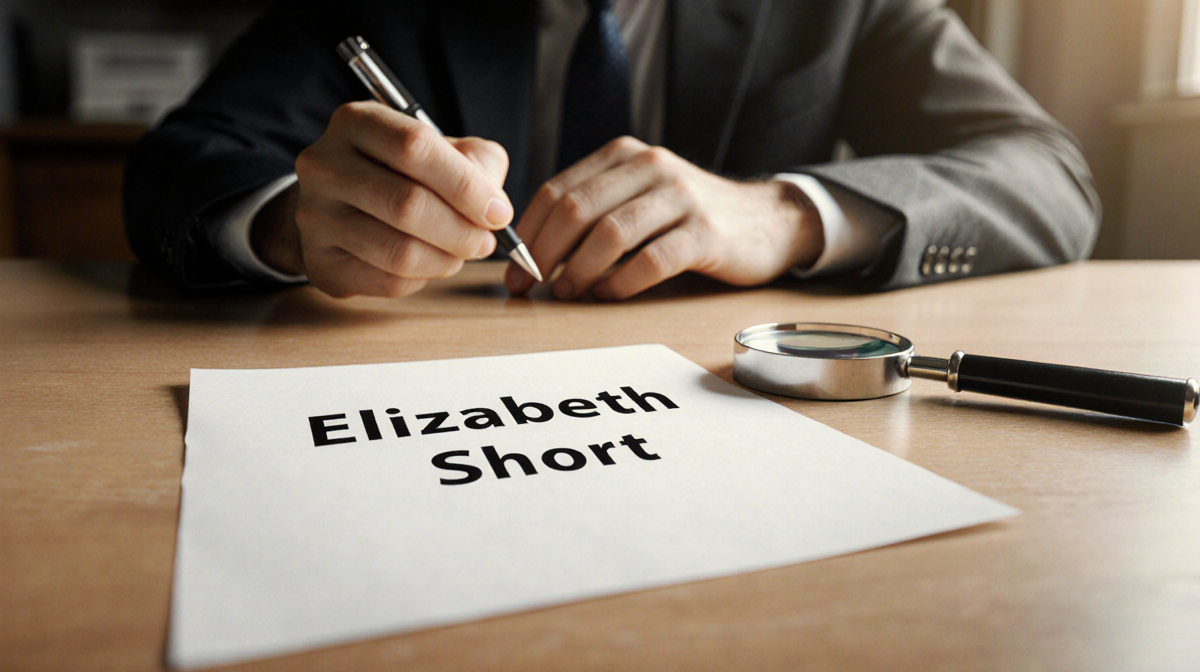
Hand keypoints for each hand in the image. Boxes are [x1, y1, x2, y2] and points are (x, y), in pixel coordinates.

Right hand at [251, 101, 514, 297]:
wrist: (339, 206)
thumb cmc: (401, 173)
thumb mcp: (442, 149)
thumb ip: (477, 163)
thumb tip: (493, 205)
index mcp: (356, 122)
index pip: (415, 147)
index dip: (465, 185)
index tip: (498, 212)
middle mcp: (324, 165)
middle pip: (407, 204)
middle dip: (462, 230)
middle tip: (485, 241)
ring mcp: (315, 216)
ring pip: (400, 251)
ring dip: (447, 259)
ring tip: (460, 252)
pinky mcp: (321, 263)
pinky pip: (388, 281)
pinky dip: (422, 278)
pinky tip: (427, 263)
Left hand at [503, 137, 824, 299]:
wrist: (765, 221)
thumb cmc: (688, 217)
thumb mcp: (638, 195)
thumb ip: (593, 209)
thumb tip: (531, 249)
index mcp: (624, 156)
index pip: (557, 190)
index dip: (527, 232)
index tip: (511, 270)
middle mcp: (651, 167)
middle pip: (577, 209)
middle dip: (543, 253)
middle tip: (529, 287)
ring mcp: (681, 198)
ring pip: (610, 233)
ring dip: (579, 270)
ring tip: (567, 292)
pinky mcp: (706, 233)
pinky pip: (651, 261)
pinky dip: (621, 283)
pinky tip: (609, 295)